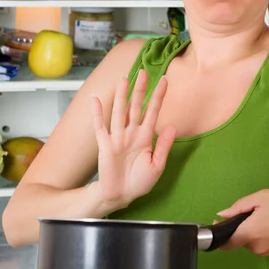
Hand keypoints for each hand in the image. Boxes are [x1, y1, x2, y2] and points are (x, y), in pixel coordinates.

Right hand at [91, 69, 175, 212]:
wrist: (121, 196)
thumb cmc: (139, 182)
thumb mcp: (157, 165)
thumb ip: (164, 146)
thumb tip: (172, 127)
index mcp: (145, 137)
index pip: (153, 111)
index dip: (158, 96)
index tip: (165, 80)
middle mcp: (131, 133)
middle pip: (136, 106)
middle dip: (140, 89)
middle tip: (144, 72)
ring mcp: (118, 138)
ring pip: (119, 112)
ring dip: (121, 96)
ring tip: (124, 79)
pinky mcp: (105, 145)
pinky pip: (100, 127)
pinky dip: (97, 114)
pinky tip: (96, 100)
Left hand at [217, 189, 268, 255]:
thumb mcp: (261, 198)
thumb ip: (239, 207)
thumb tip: (223, 215)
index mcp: (249, 234)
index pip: (226, 243)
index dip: (219, 235)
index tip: (218, 224)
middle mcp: (256, 248)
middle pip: (240, 240)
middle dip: (242, 227)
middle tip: (254, 210)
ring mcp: (268, 252)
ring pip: (253, 241)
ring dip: (254, 231)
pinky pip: (264, 243)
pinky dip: (265, 234)